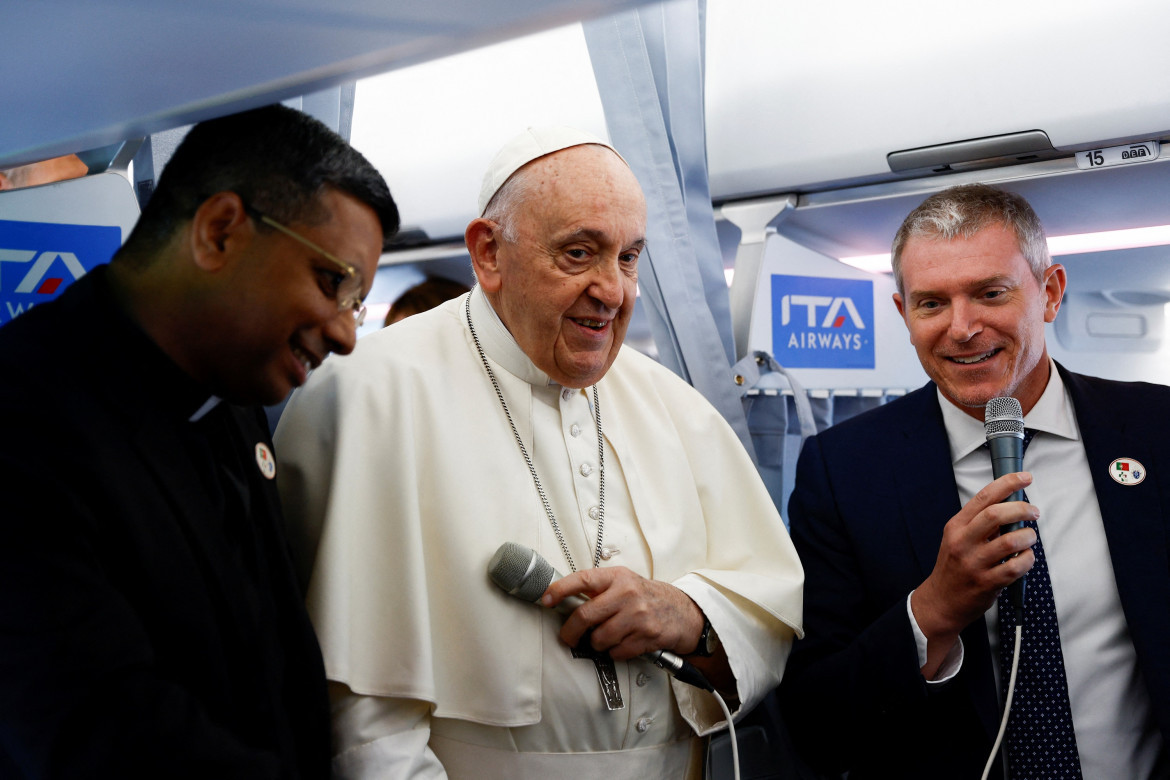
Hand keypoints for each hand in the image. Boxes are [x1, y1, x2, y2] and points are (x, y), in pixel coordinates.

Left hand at [542, 566, 704, 660]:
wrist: (683, 612)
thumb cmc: (646, 597)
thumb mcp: (624, 582)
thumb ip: (598, 589)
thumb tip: (563, 600)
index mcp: (617, 577)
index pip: (583, 580)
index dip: (561, 589)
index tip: (546, 599)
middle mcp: (627, 594)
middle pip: (585, 616)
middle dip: (571, 631)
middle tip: (567, 637)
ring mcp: (638, 615)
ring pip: (599, 638)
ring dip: (598, 643)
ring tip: (607, 637)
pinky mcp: (647, 636)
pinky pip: (616, 652)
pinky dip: (615, 652)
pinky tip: (623, 643)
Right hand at [912, 471, 1037, 674]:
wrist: (941, 601)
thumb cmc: (954, 567)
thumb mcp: (957, 538)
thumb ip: (980, 524)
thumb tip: (1011, 506)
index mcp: (956, 526)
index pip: (983, 497)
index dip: (1007, 484)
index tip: (1025, 478)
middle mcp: (963, 542)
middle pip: (996, 515)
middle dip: (1022, 508)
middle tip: (1033, 512)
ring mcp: (974, 563)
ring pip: (1010, 541)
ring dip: (1027, 537)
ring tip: (1029, 538)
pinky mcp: (986, 583)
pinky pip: (1015, 568)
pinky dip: (1027, 560)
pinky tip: (1026, 559)